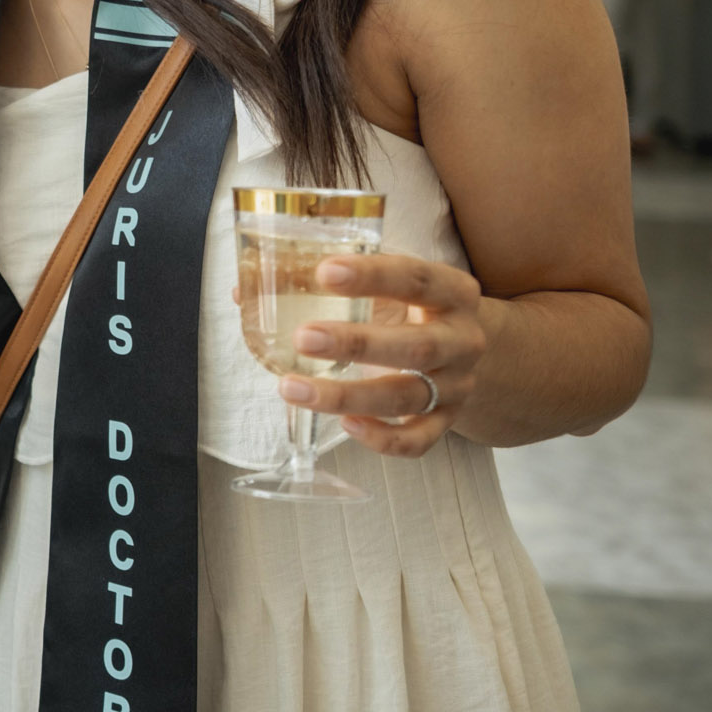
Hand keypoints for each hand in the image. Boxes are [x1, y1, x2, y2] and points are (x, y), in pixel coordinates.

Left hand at [277, 253, 486, 456]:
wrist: (470, 351)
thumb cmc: (412, 309)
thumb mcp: (388, 286)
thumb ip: (327, 282)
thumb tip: (242, 289)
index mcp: (453, 292)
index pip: (417, 277)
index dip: (373, 275)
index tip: (325, 271)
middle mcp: (463, 340)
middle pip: (416, 345)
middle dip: (356, 343)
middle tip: (302, 337)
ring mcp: (458, 385)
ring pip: (407, 396)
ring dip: (347, 395)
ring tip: (291, 388)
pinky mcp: (448, 421)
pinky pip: (418, 440)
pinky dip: (382, 439)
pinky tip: (344, 425)